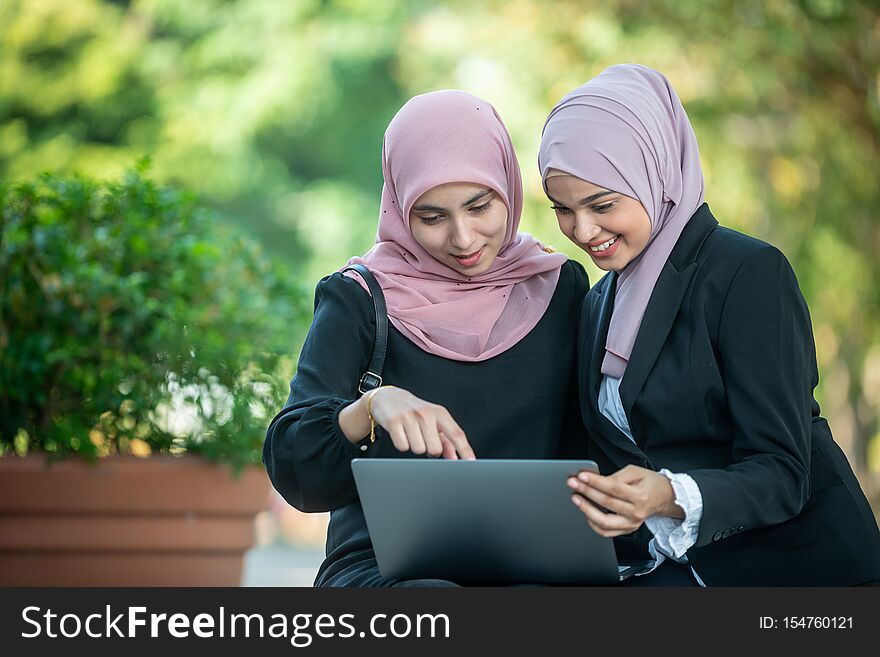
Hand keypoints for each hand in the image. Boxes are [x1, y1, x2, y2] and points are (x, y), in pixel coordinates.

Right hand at [363, 386, 474, 459]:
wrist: (388, 397)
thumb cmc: (415, 412)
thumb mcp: (434, 421)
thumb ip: (446, 440)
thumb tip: (455, 458)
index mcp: (440, 413)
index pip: (456, 434)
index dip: (464, 450)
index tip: (471, 462)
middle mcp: (426, 413)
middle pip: (435, 449)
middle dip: (430, 450)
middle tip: (425, 440)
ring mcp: (409, 417)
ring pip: (419, 450)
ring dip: (415, 447)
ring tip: (412, 435)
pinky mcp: (394, 421)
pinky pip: (402, 447)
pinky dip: (402, 445)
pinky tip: (401, 434)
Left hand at [566, 465, 682, 536]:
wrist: (664, 497)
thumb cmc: (650, 483)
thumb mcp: (636, 472)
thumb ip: (616, 476)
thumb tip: (597, 479)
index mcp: (640, 495)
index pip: (613, 488)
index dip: (596, 482)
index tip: (581, 476)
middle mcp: (636, 512)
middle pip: (606, 503)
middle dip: (586, 492)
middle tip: (573, 484)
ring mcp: (631, 523)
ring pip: (605, 522)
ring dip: (587, 510)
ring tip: (576, 498)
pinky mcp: (627, 530)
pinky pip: (607, 532)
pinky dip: (593, 523)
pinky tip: (585, 512)